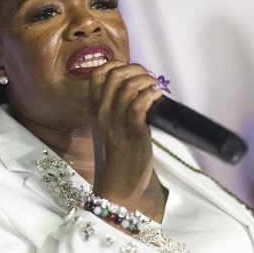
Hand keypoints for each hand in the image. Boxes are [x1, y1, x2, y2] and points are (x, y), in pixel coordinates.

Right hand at [88, 61, 163, 212]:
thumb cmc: (115, 162)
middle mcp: (102, 112)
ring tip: (156, 88)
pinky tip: (159, 97)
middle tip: (149, 78)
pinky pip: (142, 102)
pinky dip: (153, 94)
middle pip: (115, 73)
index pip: (97, 74)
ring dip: (148, 80)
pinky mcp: (133, 131)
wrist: (115, 188)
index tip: (131, 70)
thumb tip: (138, 94)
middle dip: (136, 69)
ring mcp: (116, 121)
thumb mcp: (107, 131)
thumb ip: (116, 112)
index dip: (115, 64)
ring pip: (130, 85)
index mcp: (93, 110)